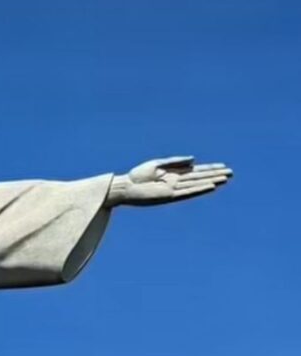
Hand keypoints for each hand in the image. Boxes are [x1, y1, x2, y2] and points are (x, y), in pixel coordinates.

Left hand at [107, 156, 231, 206]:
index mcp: (174, 174)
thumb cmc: (137, 176)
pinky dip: (200, 189)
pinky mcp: (169, 196)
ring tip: (225, 179)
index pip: (196, 171)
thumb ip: (176, 162)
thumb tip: (194, 160)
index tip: (223, 167)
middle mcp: (176, 182)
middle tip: (231, 173)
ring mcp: (174, 190)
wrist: (125, 187)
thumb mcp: (158, 164)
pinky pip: (188, 192)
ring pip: (197, 185)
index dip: (210, 169)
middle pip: (200, 178)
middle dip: (215, 175)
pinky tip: (211, 186)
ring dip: (211, 182)